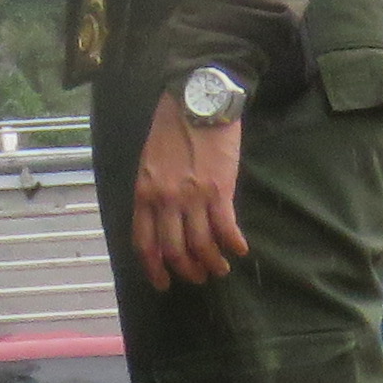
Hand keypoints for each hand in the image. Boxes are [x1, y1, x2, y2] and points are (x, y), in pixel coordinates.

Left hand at [130, 97, 247, 288]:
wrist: (198, 100)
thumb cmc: (172, 127)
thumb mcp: (149, 162)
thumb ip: (153, 193)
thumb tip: (162, 222)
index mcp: (144, 193)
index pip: (145, 243)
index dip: (154, 269)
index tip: (164, 283)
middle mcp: (165, 200)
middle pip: (174, 250)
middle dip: (187, 271)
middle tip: (198, 277)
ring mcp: (193, 197)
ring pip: (201, 245)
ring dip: (212, 263)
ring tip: (220, 268)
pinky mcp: (220, 190)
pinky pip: (226, 228)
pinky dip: (233, 244)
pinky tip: (239, 249)